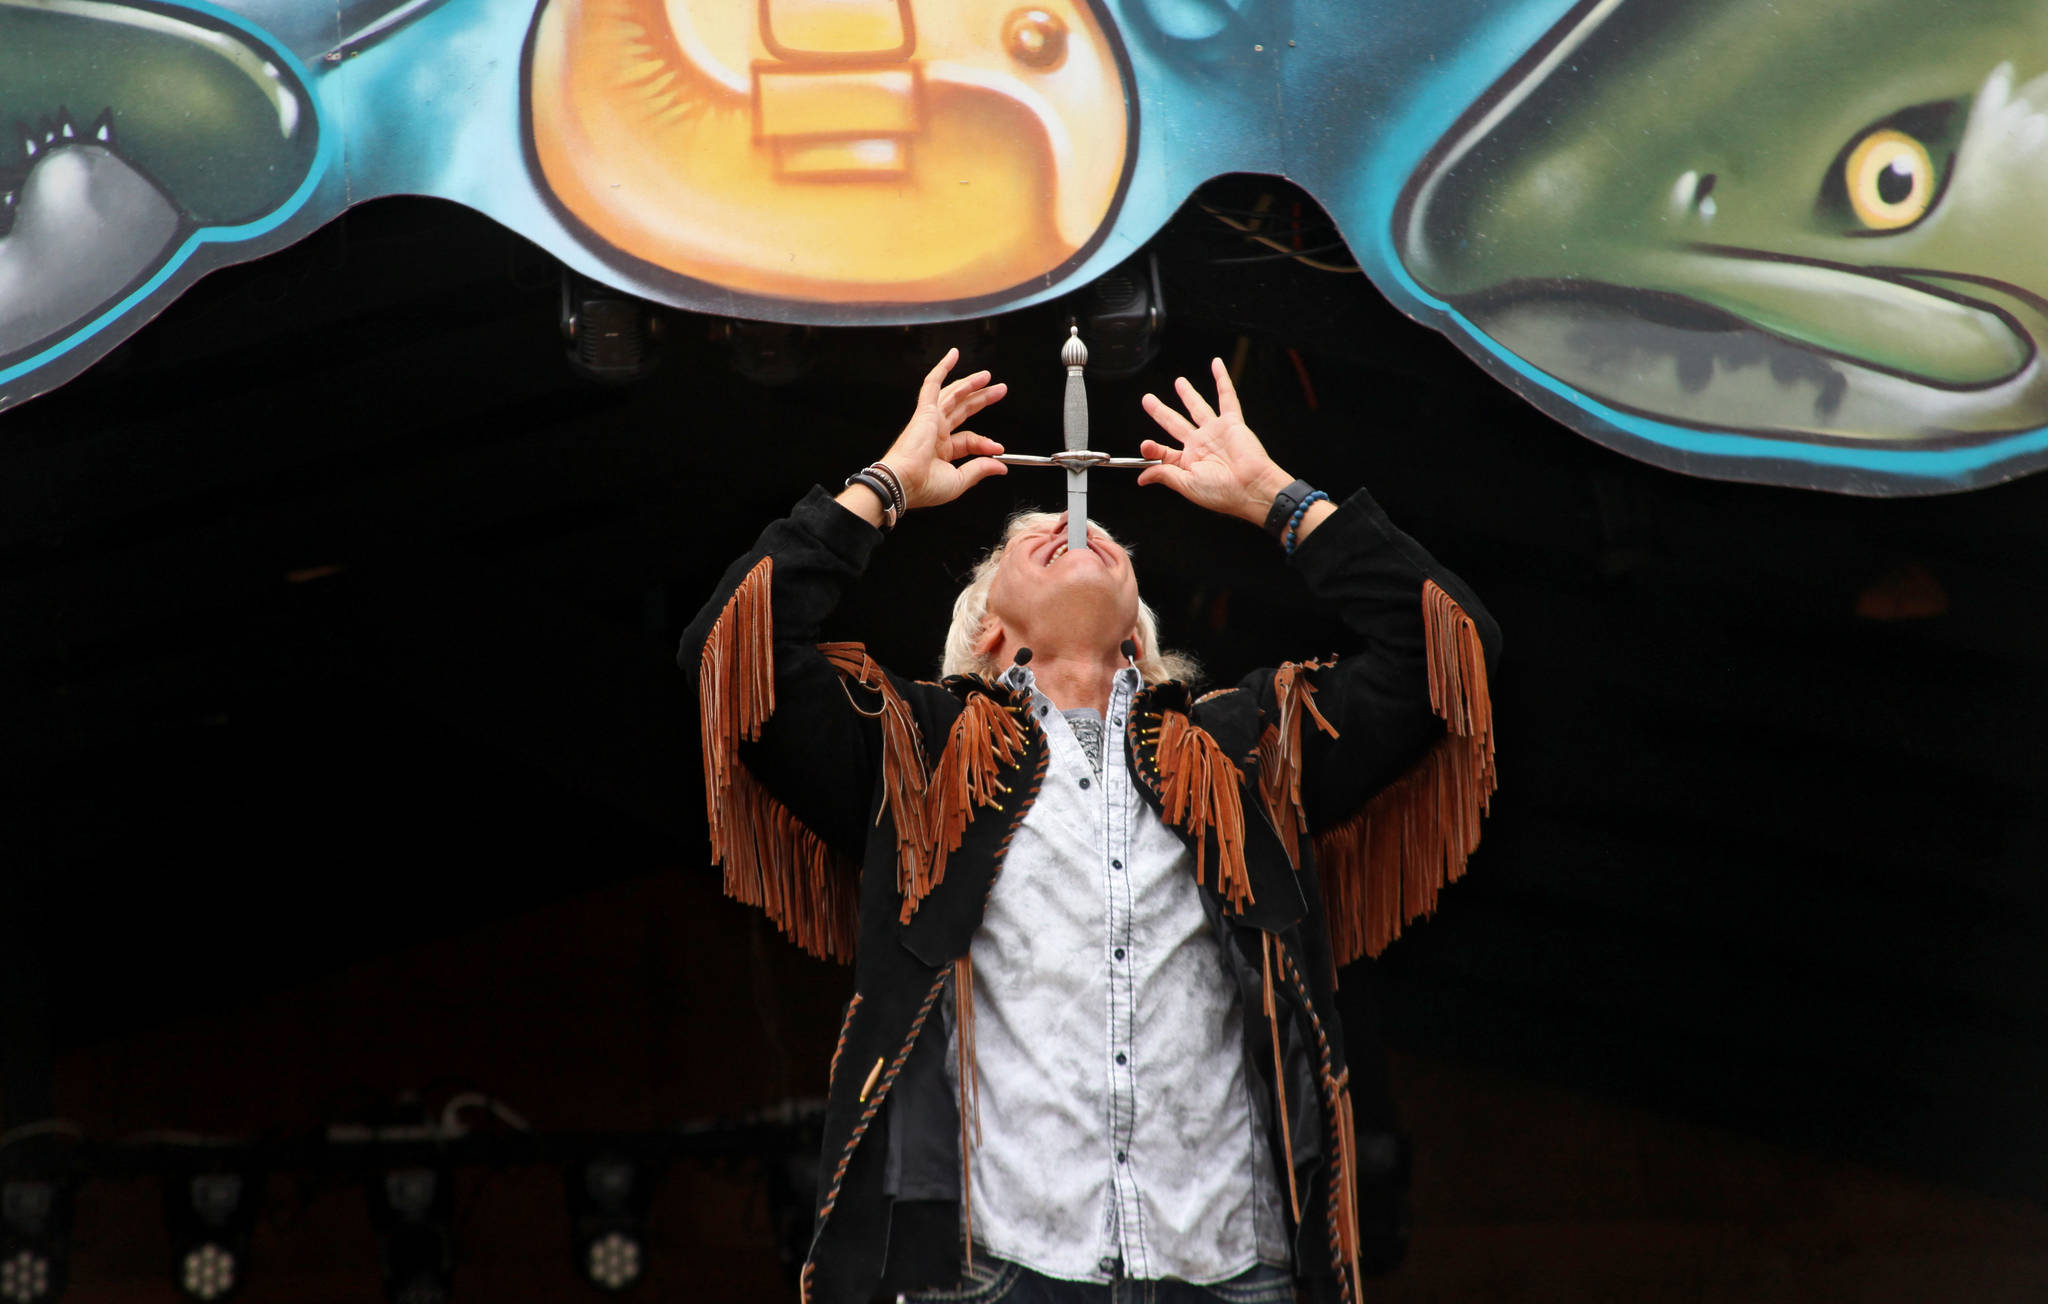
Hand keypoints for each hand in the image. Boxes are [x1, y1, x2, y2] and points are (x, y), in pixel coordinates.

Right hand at [877, 349, 1008, 510]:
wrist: (904, 483)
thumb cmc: (923, 486)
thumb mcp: (960, 480)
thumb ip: (980, 469)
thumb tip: (1000, 466)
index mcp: (940, 450)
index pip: (969, 439)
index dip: (986, 443)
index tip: (998, 450)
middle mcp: (935, 433)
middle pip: (963, 409)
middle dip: (982, 399)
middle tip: (1000, 390)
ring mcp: (929, 420)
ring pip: (953, 394)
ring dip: (971, 384)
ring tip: (988, 377)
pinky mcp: (925, 411)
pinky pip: (933, 383)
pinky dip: (942, 369)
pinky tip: (953, 355)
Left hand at [1137, 358, 1290, 524]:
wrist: (1250, 487)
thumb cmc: (1222, 491)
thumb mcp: (1186, 484)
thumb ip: (1164, 474)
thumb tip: (1142, 478)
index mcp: (1189, 462)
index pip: (1164, 451)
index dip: (1151, 449)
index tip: (1144, 447)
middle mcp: (1201, 445)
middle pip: (1175, 424)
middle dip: (1160, 412)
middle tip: (1148, 400)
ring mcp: (1216, 432)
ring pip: (1198, 408)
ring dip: (1188, 395)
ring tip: (1179, 382)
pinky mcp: (1232, 423)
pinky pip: (1227, 397)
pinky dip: (1222, 380)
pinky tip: (1216, 365)